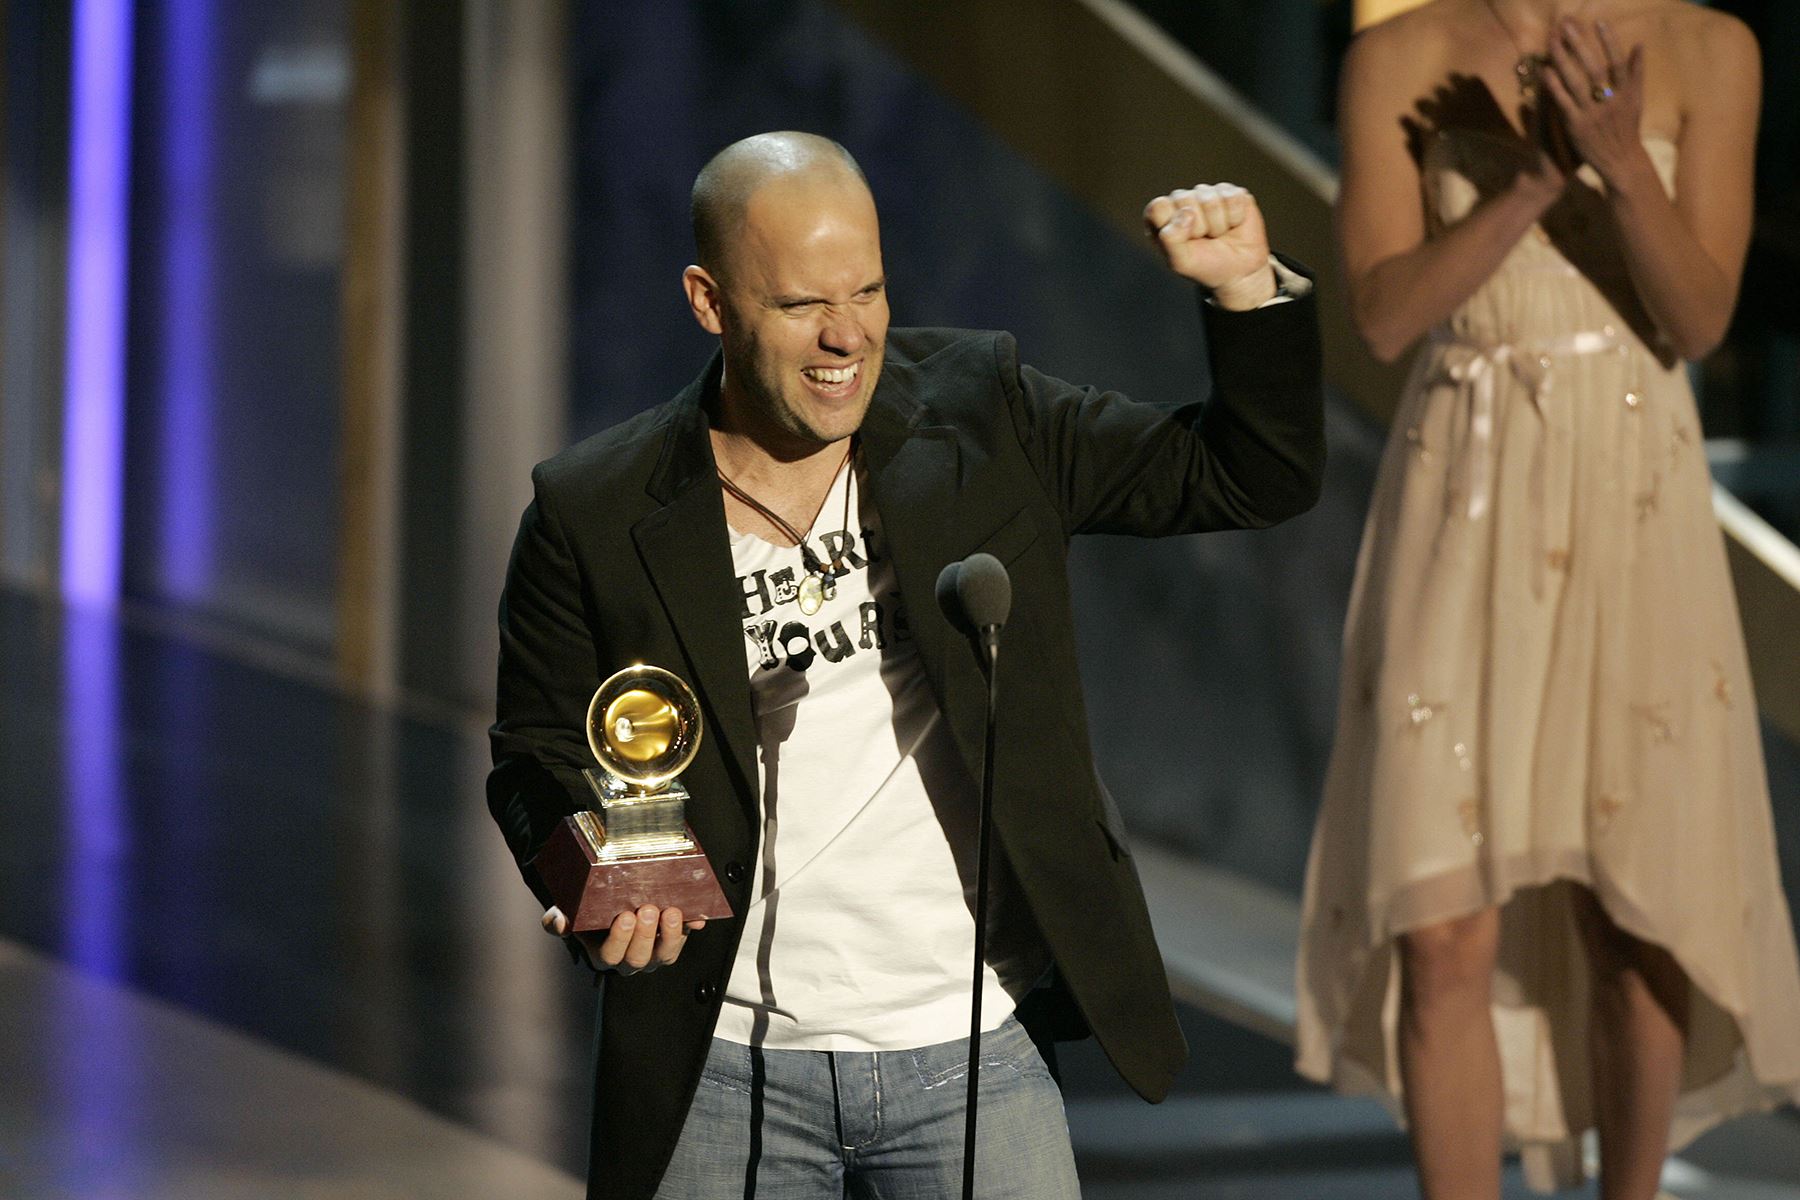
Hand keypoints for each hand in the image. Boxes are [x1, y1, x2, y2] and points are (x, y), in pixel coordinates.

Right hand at [541, 904, 705, 974]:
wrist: (610, 898)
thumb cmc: (588, 910)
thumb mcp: (568, 912)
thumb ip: (558, 920)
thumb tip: (560, 924)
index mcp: (603, 954)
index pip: (610, 955)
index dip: (620, 939)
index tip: (625, 917)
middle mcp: (631, 958)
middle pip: (640, 957)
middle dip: (645, 935)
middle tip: (647, 909)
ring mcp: (655, 951)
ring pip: (666, 954)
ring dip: (672, 935)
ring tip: (673, 912)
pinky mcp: (675, 939)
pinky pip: (687, 938)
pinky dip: (694, 927)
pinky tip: (699, 917)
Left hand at [1143, 183, 1274, 307]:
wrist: (1237, 270)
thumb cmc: (1204, 265)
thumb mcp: (1181, 262)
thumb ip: (1171, 240)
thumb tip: (1186, 212)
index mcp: (1161, 215)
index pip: (1159, 207)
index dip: (1174, 226)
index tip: (1184, 241)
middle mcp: (1181, 200)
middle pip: (1185, 200)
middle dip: (1199, 227)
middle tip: (1203, 239)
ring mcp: (1206, 193)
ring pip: (1210, 199)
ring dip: (1218, 225)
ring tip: (1217, 233)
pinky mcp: (1231, 191)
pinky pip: (1232, 198)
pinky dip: (1235, 217)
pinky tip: (1232, 224)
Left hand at [1542, 18, 1649, 190]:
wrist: (1620, 162)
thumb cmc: (1626, 130)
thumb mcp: (1636, 101)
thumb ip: (1636, 73)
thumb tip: (1639, 44)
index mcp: (1626, 93)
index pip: (1617, 61)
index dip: (1609, 41)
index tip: (1599, 22)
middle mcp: (1611, 101)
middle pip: (1594, 67)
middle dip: (1581, 45)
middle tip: (1567, 24)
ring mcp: (1593, 114)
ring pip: (1576, 82)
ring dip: (1563, 60)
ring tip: (1552, 41)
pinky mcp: (1577, 126)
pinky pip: (1563, 102)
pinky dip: (1554, 86)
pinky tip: (1544, 70)